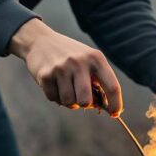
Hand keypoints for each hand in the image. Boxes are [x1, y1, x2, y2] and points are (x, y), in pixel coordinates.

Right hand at [8, 18, 122, 116]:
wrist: (40, 41)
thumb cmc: (70, 56)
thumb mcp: (88, 60)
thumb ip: (97, 81)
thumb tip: (104, 107)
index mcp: (96, 58)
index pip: (112, 86)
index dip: (115, 104)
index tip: (114, 114)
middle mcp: (79, 62)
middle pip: (86, 101)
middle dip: (84, 104)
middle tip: (80, 98)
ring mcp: (61, 68)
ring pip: (69, 102)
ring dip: (68, 100)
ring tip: (65, 87)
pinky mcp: (45, 75)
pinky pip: (54, 98)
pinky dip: (55, 96)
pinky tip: (54, 84)